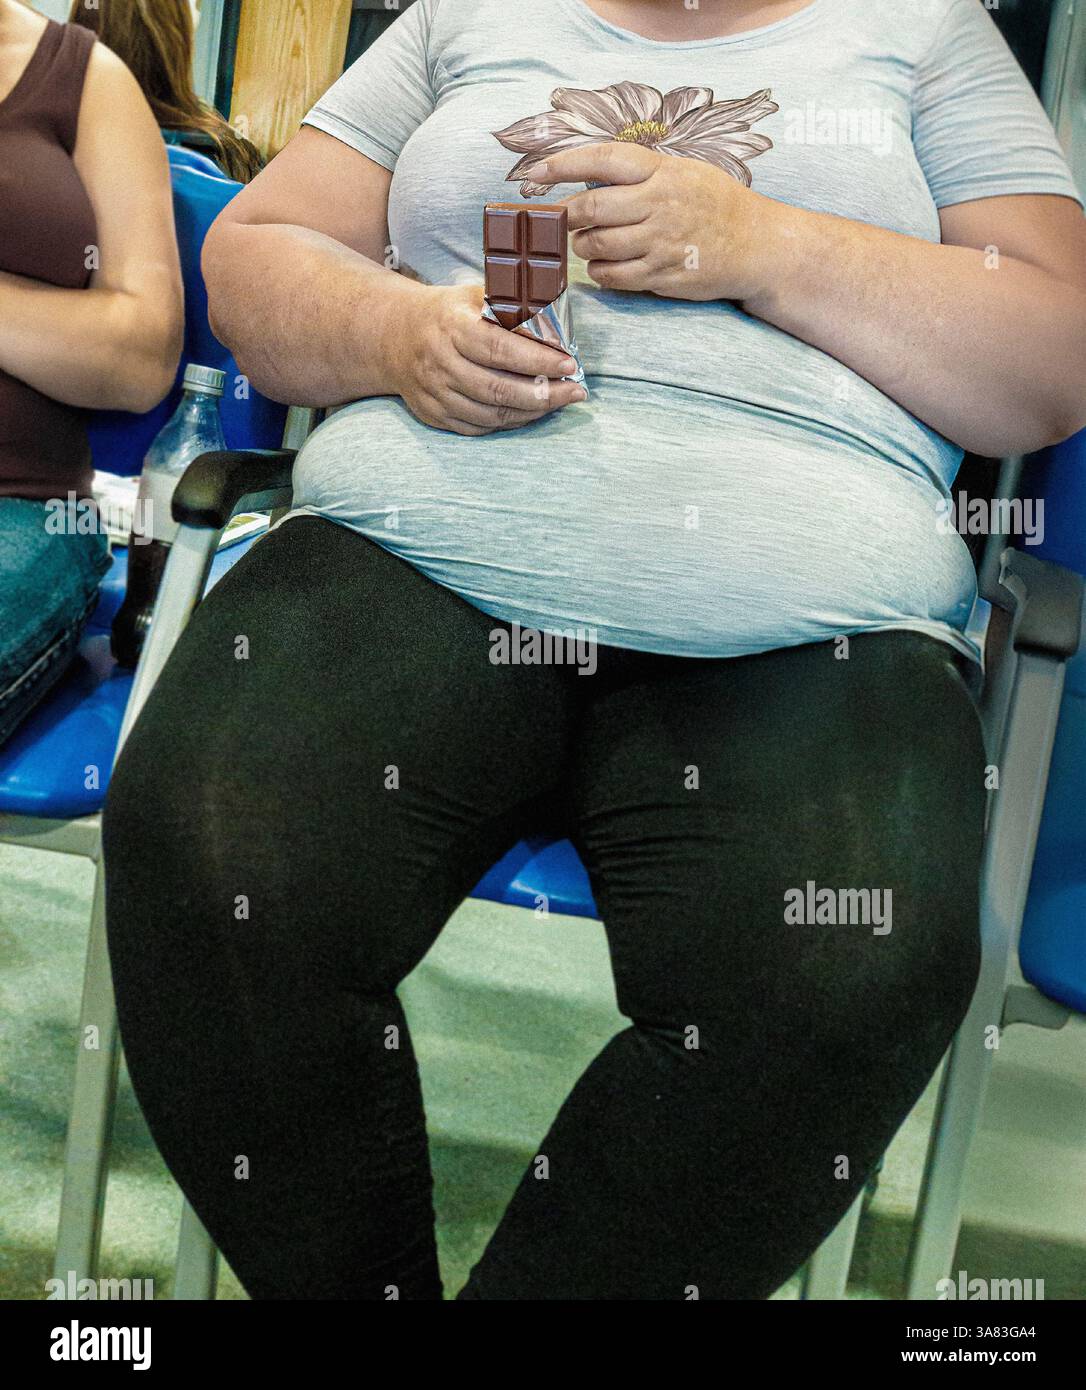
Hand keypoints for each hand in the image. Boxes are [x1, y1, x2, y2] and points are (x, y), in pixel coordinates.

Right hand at [384, 282, 585, 435]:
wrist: (393, 337)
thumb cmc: (446, 314)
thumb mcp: (471, 296)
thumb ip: (509, 307)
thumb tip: (555, 322)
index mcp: (451, 327)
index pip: (500, 349)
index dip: (538, 360)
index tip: (569, 364)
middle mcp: (440, 362)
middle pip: (498, 389)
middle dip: (544, 394)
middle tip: (576, 391)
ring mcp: (435, 393)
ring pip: (490, 413)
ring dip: (531, 411)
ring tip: (561, 401)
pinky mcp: (434, 414)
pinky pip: (478, 427)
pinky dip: (510, 422)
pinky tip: (532, 412)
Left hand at [523, 142, 773, 301]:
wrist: (756, 245)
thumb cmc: (715, 204)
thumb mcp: (683, 172)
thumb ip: (640, 173)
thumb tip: (588, 178)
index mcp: (662, 171)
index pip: (601, 160)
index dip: (562, 164)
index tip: (535, 174)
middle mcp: (660, 204)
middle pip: (591, 209)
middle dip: (567, 217)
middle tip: (560, 220)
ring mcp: (661, 242)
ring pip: (598, 246)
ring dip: (582, 247)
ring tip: (586, 244)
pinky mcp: (663, 274)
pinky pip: (615, 277)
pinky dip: (600, 273)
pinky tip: (603, 267)